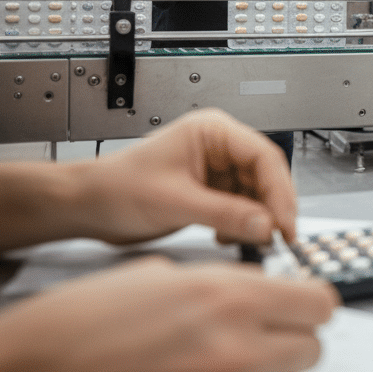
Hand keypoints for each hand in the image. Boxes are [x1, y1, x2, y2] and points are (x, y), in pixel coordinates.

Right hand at [0, 257, 337, 371]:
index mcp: (229, 298)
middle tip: (269, 327)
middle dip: (295, 336)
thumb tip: (254, 292)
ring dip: (272, 367)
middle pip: (312, 348)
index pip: (320, 302)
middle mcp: (235, 348)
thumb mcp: (161, 275)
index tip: (299, 298)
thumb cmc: (81, 322)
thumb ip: (221, 283)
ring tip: (232, 353)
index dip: (310, 300)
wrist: (32, 369)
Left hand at [81, 108, 297, 244]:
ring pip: (256, 194)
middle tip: (280, 236)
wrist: (87, 206)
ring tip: (254, 239)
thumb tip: (265, 225)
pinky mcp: (211, 192)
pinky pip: (241, 208)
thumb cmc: (116, 188)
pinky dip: (242, 225)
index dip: (280, 190)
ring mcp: (216, 170)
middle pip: (265, 175)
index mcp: (213, 132)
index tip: (285, 222)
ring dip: (257, 219)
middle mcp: (219, 148)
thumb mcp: (175, 201)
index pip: (263, 156)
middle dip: (272, 207)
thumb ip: (224, 213)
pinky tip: (229, 237)